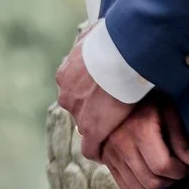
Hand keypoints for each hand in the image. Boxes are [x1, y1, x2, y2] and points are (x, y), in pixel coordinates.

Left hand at [56, 40, 137, 158]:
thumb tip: (94, 32)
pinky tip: (105, 156)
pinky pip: (91, 147)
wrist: (121, 55)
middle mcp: (67, 94)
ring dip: (97, 130)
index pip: (73, 91)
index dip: (87, 95)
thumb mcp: (94, 34)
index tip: (98, 98)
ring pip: (85, 126)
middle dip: (91, 112)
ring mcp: (79, 113)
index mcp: (66, 74)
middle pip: (77, 109)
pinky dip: (98, 151)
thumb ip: (90, 39)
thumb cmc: (113, 40)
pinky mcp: (93, 128)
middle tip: (110, 115)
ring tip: (111, 136)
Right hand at [96, 99, 188, 188]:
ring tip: (163, 172)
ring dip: (156, 186)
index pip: (163, 166)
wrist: (113, 93)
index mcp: (140, 130)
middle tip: (177, 169)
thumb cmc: (145, 100)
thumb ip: (179, 136)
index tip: (186, 165)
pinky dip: (140, 188)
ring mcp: (112, 154)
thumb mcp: (167, 110)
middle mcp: (123, 144)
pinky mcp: (107, 161)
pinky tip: (148, 174)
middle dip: (170, 180)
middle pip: (152, 181)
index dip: (180, 171)